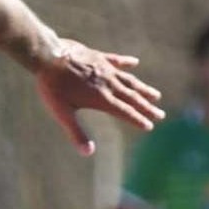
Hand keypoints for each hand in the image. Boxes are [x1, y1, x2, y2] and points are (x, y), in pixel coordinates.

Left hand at [36, 40, 164, 154]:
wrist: (48, 55)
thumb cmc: (52, 86)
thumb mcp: (62, 112)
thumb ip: (76, 132)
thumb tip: (88, 153)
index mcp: (101, 98)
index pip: (125, 112)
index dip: (138, 120)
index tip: (150, 126)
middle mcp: (108, 83)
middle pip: (132, 97)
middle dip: (147, 107)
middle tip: (161, 115)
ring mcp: (105, 68)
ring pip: (129, 80)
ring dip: (143, 88)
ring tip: (155, 95)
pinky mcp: (98, 56)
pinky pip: (116, 60)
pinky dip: (126, 62)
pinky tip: (134, 62)